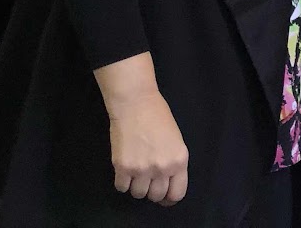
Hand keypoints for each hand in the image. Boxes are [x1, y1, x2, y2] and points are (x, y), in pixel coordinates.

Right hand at [96, 56, 187, 204]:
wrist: (135, 102)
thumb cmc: (158, 115)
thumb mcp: (175, 140)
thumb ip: (173, 162)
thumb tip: (166, 182)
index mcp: (179, 160)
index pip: (177, 194)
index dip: (169, 197)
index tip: (163, 195)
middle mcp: (162, 168)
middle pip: (156, 196)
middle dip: (151, 190)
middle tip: (147, 177)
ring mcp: (142, 169)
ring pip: (138, 194)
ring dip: (136, 185)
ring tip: (135, 170)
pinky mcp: (123, 167)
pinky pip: (122, 187)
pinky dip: (122, 181)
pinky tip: (124, 169)